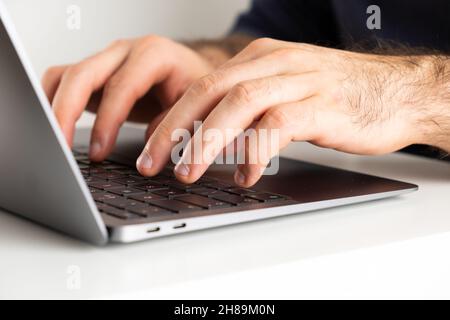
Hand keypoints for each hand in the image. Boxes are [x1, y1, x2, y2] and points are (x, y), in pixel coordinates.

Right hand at [42, 35, 213, 160]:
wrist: (192, 72)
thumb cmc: (195, 87)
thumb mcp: (196, 105)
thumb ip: (174, 123)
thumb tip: (149, 149)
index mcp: (154, 54)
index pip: (121, 86)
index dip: (107, 120)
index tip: (98, 151)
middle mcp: (125, 52)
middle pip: (82, 74)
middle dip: (66, 113)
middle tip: (61, 148)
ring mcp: (106, 60)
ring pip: (66, 76)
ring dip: (53, 108)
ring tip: (52, 141)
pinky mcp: (96, 73)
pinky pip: (63, 82)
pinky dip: (53, 103)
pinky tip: (53, 126)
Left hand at [140, 38, 432, 185]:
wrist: (395, 92)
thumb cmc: (336, 97)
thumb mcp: (284, 92)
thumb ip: (249, 109)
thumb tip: (208, 138)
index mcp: (259, 59)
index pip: (201, 85)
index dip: (171, 116)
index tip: (150, 147)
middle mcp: (274, 64)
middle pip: (210, 90)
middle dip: (175, 129)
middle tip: (152, 163)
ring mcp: (299, 82)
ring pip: (239, 103)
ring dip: (207, 140)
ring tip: (187, 173)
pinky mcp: (322, 105)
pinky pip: (280, 126)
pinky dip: (256, 151)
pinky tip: (245, 175)